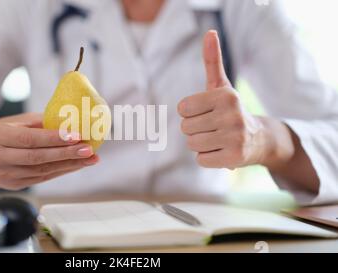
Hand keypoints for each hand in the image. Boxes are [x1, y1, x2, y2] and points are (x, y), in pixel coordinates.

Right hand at [0, 113, 97, 189]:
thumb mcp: (13, 122)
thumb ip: (39, 122)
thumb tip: (69, 122)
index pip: (29, 139)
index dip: (54, 138)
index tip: (76, 135)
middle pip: (37, 157)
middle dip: (67, 154)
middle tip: (88, 149)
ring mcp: (5, 175)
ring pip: (42, 170)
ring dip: (69, 165)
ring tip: (89, 158)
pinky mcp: (14, 185)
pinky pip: (42, 178)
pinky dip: (61, 171)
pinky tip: (76, 165)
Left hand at [177, 31, 272, 168]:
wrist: (260, 139)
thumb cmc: (231, 110)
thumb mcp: (221, 85)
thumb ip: (212, 60)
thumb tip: (209, 32)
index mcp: (226, 96)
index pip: (182, 108)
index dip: (190, 113)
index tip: (207, 112)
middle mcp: (232, 115)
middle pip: (185, 128)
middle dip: (195, 130)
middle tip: (213, 128)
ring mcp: (235, 138)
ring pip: (192, 144)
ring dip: (201, 144)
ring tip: (218, 139)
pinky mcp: (234, 158)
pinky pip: (201, 160)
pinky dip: (208, 158)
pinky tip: (222, 151)